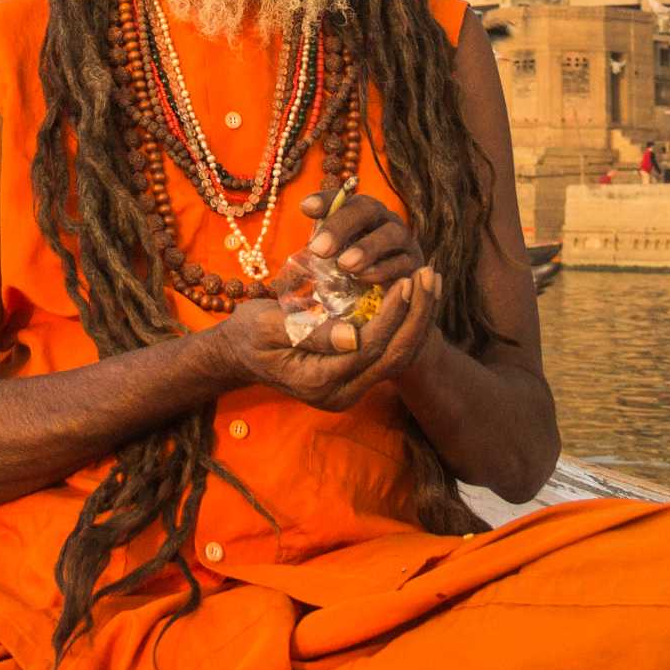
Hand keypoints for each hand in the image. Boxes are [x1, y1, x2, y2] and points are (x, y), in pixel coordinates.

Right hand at [201, 269, 438, 412]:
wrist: (238, 355)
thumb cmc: (247, 334)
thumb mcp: (267, 327)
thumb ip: (308, 333)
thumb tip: (353, 335)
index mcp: (318, 383)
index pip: (369, 348)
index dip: (392, 314)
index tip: (406, 279)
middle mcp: (340, 394)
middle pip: (393, 357)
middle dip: (417, 316)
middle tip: (429, 276)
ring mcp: (349, 388)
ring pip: (397, 357)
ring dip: (417, 319)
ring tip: (431, 282)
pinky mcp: (354, 377)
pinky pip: (387, 353)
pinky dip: (404, 324)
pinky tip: (415, 296)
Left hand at [300, 190, 424, 286]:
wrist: (388, 294)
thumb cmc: (353, 272)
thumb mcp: (331, 261)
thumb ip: (314, 255)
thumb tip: (287, 262)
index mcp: (359, 211)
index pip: (341, 197)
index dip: (325, 200)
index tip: (306, 208)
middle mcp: (382, 218)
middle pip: (366, 209)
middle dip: (341, 226)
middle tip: (319, 249)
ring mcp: (402, 239)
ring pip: (389, 234)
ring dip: (366, 248)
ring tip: (345, 265)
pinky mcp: (415, 264)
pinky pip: (402, 262)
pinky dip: (383, 270)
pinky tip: (364, 279)